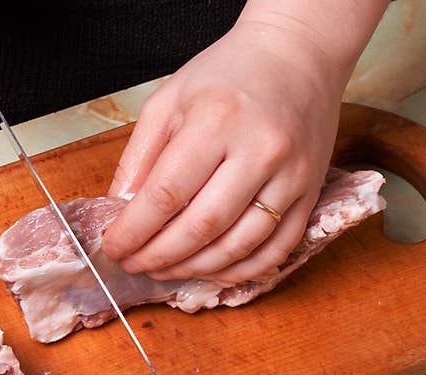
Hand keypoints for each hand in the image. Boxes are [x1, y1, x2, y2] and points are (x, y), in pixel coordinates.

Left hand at [103, 6, 381, 284]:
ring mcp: (292, 175)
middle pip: (202, 226)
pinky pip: (276, 249)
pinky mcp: (312, 193)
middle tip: (134, 264)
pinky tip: (210, 270)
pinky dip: (240, 270)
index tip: (113, 248)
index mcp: (217, 120)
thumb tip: (120, 212)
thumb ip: (140, 156)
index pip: (166, 194)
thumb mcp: (169, 100)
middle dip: (159, 256)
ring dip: (195, 269)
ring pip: (239, 246)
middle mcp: (260, 149)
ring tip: (164, 269)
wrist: (299, 53)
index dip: (134, 230)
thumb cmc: (227, 74)